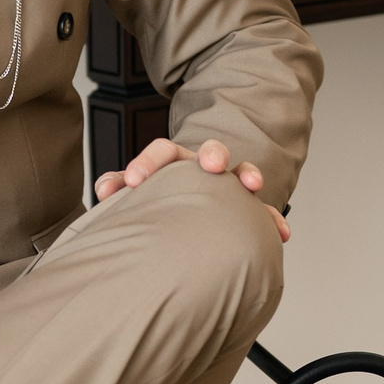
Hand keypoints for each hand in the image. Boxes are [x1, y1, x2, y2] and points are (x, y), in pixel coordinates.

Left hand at [93, 137, 291, 242]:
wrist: (185, 211)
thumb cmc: (159, 198)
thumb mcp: (138, 193)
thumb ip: (119, 188)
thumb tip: (103, 190)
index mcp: (173, 162)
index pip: (162, 152)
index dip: (148, 163)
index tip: (135, 181)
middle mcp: (203, 167)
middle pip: (210, 150)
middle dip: (213, 154)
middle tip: (211, 165)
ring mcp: (227, 185)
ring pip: (241, 172)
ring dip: (248, 174)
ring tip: (252, 185)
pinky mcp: (246, 207)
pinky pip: (263, 211)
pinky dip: (271, 219)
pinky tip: (280, 232)